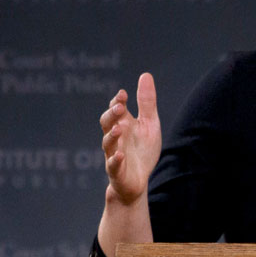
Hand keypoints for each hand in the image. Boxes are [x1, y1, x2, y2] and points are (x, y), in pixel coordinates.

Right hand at [100, 72, 160, 204]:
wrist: (138, 181)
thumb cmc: (142, 151)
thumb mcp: (149, 124)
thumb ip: (146, 103)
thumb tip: (145, 74)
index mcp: (123, 124)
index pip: (116, 109)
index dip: (117, 101)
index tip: (123, 94)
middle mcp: (116, 138)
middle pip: (107, 123)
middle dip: (112, 115)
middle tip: (119, 107)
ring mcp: (114, 154)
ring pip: (107, 143)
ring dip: (112, 136)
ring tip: (119, 129)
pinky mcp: (117, 172)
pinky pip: (113, 166)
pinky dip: (116, 160)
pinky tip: (121, 155)